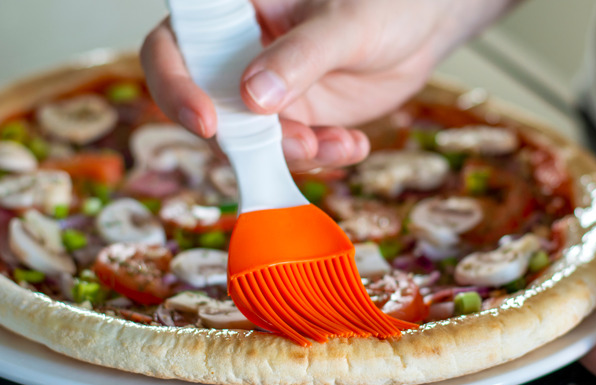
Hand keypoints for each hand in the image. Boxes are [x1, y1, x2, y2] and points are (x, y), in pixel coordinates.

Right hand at [141, 0, 512, 170]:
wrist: (422, 26)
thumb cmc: (384, 3)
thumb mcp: (344, 24)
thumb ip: (300, 57)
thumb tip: (253, 97)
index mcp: (234, 15)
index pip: (173, 48)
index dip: (175, 87)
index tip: (211, 123)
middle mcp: (241, 56)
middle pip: (210, 110)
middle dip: (250, 140)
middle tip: (301, 144)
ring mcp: (268, 93)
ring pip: (254, 142)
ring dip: (294, 155)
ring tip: (341, 143)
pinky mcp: (300, 119)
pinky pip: (295, 152)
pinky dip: (323, 157)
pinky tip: (355, 144)